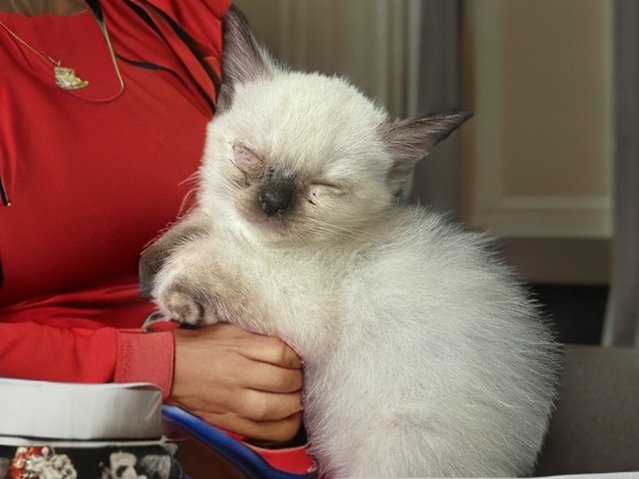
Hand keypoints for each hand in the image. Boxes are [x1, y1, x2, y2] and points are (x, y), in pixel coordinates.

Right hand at [170, 323, 303, 442]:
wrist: (168, 368)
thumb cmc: (200, 346)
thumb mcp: (230, 330)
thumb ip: (259, 338)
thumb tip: (286, 347)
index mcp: (240, 348)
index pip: (283, 353)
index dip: (296, 357)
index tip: (295, 359)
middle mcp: (239, 375)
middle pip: (285, 380)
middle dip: (298, 380)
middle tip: (297, 378)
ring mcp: (234, 402)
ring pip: (278, 408)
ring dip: (294, 404)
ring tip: (294, 397)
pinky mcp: (229, 421)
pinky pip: (264, 431)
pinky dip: (283, 427)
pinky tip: (287, 418)